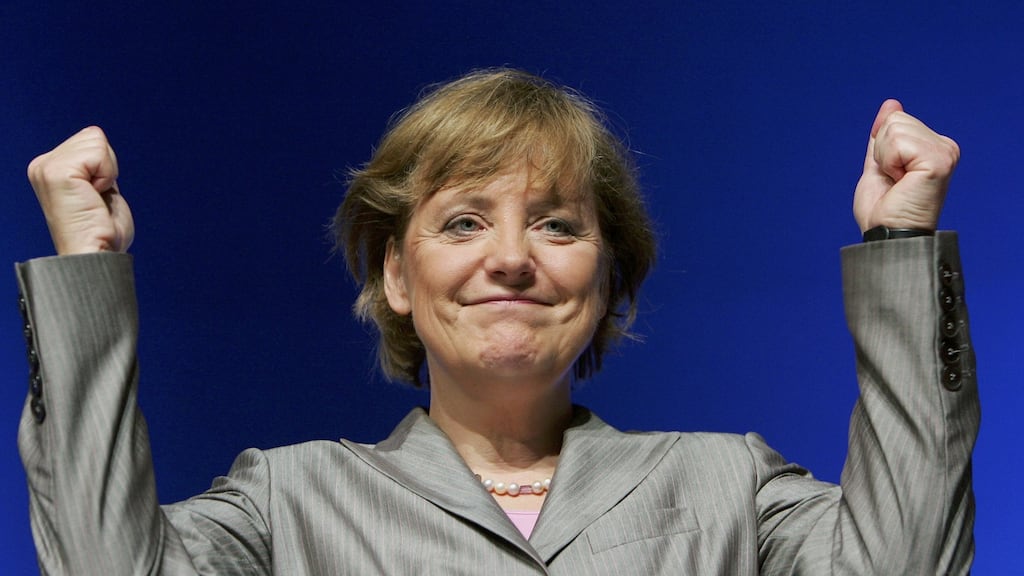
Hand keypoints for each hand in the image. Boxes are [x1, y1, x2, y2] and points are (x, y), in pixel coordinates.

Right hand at [27, 126, 133, 253]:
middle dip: (107, 168)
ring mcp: (46, 168)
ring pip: (97, 142)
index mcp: (49, 168)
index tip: (95, 197)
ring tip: (95, 199)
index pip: (91, 139)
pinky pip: (99, 154)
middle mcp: (42, 165)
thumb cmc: (102, 233)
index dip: (105, 168)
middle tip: (96, 199)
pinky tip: (94, 197)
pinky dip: (107, 175)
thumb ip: (94, 167)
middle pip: (94, 137)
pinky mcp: (57, 173)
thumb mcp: (99, 190)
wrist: (95, 257)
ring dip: (107, 173)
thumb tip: (97, 142)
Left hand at [853, 100, 959, 233]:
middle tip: (894, 181)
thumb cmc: (883, 210)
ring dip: (885, 159)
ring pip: (895, 128)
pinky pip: (898, 142)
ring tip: (898, 182)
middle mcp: (944, 146)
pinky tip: (902, 181)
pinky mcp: (939, 159)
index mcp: (933, 147)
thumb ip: (884, 137)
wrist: (887, 234)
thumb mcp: (878, 165)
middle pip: (895, 120)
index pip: (896, 120)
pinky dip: (889, 163)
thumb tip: (891, 104)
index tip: (892, 176)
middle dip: (882, 152)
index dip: (881, 149)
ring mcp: (945, 152)